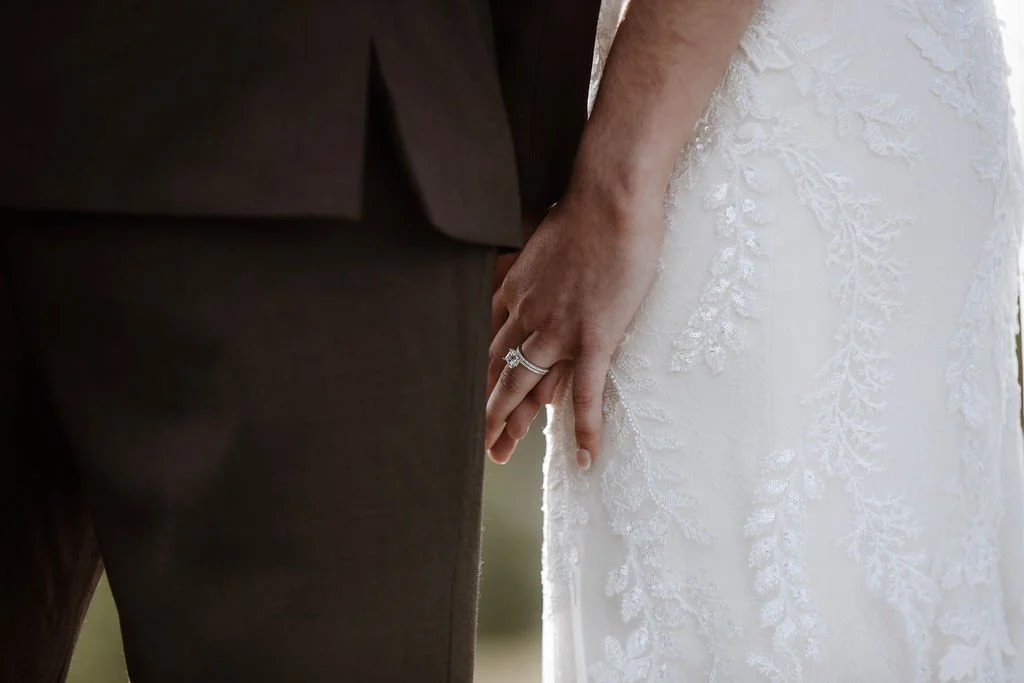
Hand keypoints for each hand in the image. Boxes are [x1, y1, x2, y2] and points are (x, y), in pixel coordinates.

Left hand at [485, 186, 664, 467]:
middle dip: (485, 411)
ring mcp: (558, 329)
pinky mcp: (593, 336)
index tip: (474, 401)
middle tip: (479, 444)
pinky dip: (584, 427)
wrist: (610, 196)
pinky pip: (586, 392)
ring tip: (500, 455)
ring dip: (510, 424)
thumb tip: (540, 282)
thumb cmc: (585, 212)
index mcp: (514, 292)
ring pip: (524, 386)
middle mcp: (527, 315)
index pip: (488, 345)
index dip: (478, 378)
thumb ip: (536, 269)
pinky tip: (584, 456)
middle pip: (496, 371)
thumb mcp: (543, 243)